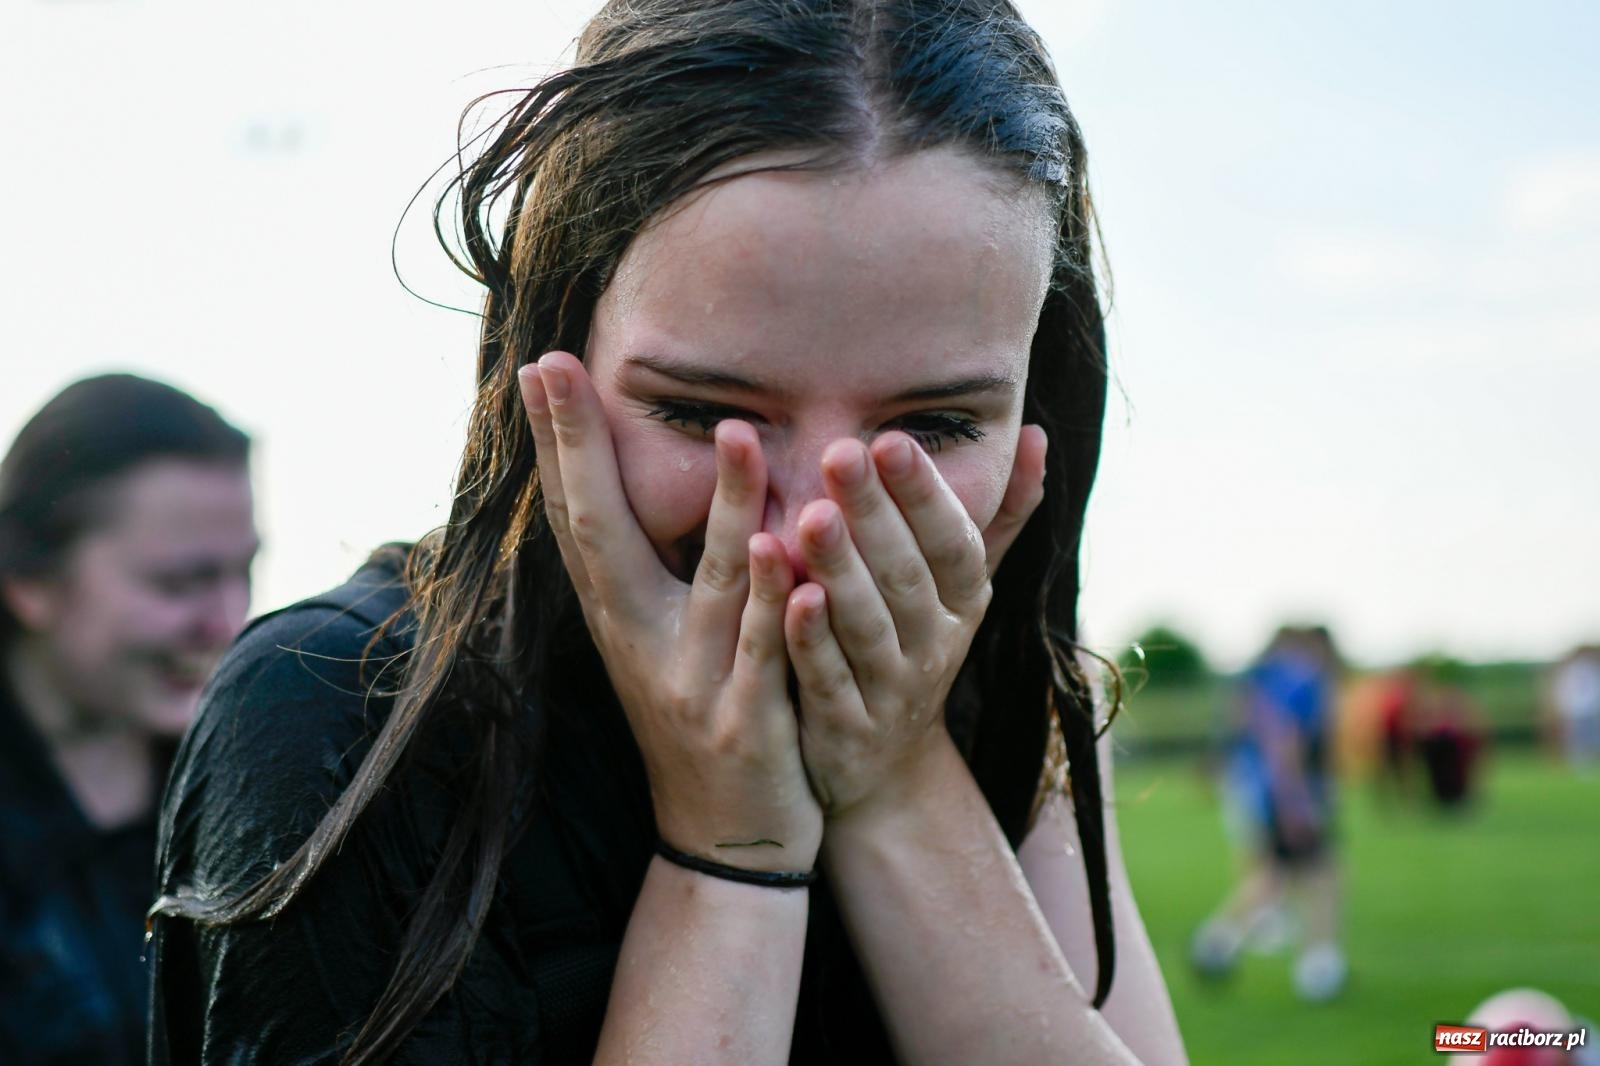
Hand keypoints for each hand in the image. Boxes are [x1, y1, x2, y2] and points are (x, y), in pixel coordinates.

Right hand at [518, 353, 822, 869]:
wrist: (728, 838)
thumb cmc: (697, 716)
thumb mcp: (659, 641)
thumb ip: (656, 566)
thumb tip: (640, 474)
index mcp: (619, 618)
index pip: (578, 516)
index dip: (558, 444)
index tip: (538, 367)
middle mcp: (641, 644)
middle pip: (606, 538)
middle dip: (584, 450)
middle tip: (560, 367)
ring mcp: (694, 686)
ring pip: (716, 586)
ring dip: (727, 508)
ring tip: (737, 431)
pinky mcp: (749, 727)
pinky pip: (769, 658)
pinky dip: (780, 610)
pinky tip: (796, 560)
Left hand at [784, 425, 1047, 820]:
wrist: (885, 768)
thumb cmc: (916, 645)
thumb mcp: (962, 586)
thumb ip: (999, 515)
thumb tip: (1037, 437)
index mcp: (963, 602)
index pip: (952, 542)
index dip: (925, 495)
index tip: (891, 439)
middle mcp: (936, 645)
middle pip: (907, 576)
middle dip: (875, 513)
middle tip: (841, 453)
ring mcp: (893, 691)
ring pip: (869, 626)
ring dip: (842, 570)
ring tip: (812, 516)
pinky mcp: (846, 729)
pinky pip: (830, 680)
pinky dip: (812, 641)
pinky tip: (791, 599)